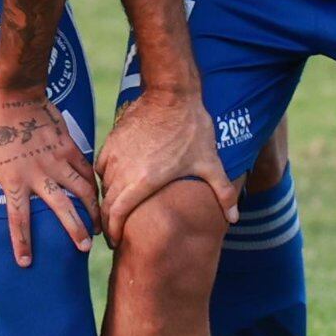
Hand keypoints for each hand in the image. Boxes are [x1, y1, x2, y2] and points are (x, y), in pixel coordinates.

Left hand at [0, 83, 97, 263]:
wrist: (14, 93)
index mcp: (14, 179)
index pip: (18, 219)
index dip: (22, 243)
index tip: (26, 263)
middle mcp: (40, 173)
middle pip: (62, 209)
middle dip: (74, 231)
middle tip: (83, 250)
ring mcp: (58, 159)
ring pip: (82, 190)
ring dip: (92, 210)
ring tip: (98, 228)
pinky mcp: (69, 146)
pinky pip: (86, 170)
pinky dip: (93, 184)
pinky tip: (99, 196)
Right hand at [94, 84, 237, 243]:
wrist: (171, 93)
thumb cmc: (191, 129)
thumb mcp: (210, 163)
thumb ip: (222, 193)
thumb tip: (234, 219)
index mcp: (143, 181)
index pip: (116, 214)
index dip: (114, 232)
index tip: (117, 242)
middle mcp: (123, 170)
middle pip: (107, 203)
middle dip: (108, 222)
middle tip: (114, 233)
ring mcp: (115, 154)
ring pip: (103, 185)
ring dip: (108, 199)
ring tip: (116, 209)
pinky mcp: (112, 140)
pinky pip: (102, 166)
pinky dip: (106, 178)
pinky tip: (117, 180)